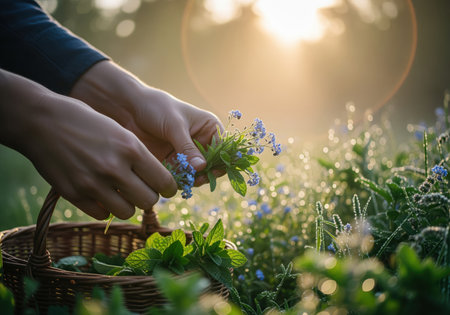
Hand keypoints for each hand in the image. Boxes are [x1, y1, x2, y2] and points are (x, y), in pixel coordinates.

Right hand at [0, 70, 176, 219]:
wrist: (41, 121)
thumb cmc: (84, 121)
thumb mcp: (119, 130)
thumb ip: (138, 155)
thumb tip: (157, 178)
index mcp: (130, 148)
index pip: (164, 181)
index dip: (168, 187)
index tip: (165, 188)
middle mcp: (114, 168)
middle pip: (149, 201)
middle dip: (149, 197)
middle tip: (142, 189)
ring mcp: (93, 183)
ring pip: (127, 212)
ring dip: (128, 204)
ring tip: (121, 193)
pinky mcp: (74, 194)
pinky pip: (102, 214)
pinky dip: (105, 208)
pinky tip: (101, 195)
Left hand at [70, 61, 224, 185]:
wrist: (129, 109)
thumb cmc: (156, 108)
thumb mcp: (174, 126)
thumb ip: (187, 147)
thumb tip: (202, 167)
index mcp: (209, 129)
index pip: (223, 149)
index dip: (220, 162)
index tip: (211, 171)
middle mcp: (201, 143)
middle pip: (211, 166)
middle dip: (205, 174)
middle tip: (195, 180)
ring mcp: (187, 155)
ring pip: (196, 175)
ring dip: (191, 180)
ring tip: (183, 181)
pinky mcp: (173, 163)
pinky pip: (181, 178)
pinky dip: (178, 182)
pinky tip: (172, 182)